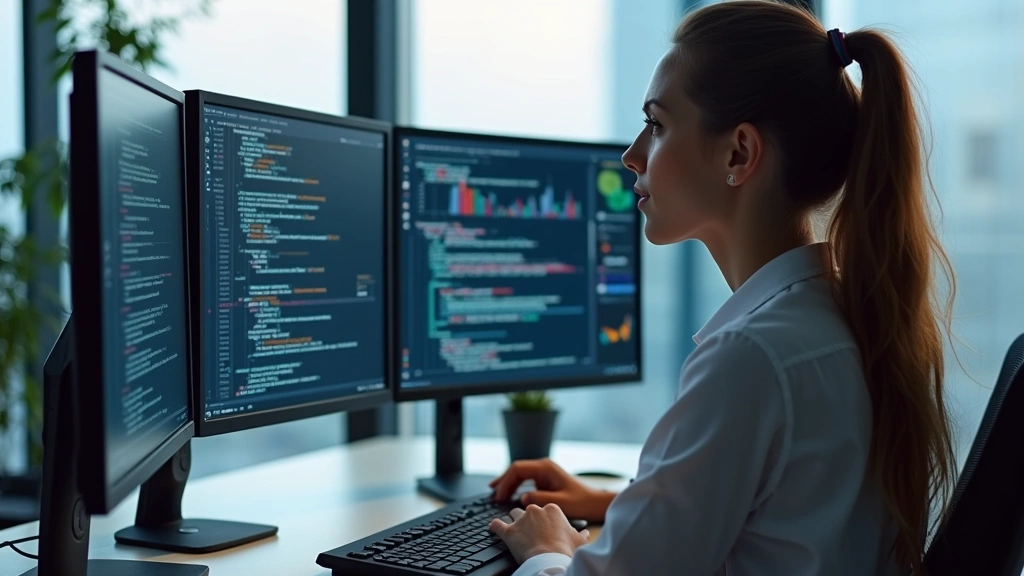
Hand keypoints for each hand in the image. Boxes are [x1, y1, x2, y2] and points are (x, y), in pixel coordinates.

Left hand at [489, 504, 590, 563]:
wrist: (550, 560)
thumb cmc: (566, 551)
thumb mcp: (579, 542)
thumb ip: (581, 535)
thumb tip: (586, 533)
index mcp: (552, 509)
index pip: (545, 510)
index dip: (545, 520)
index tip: (545, 528)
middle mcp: (535, 510)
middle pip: (528, 510)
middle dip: (529, 520)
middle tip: (532, 532)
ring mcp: (521, 519)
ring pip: (513, 514)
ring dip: (514, 522)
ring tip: (516, 531)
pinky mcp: (508, 531)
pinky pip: (496, 524)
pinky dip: (494, 527)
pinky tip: (493, 528)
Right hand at [490, 459, 615, 521]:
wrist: (595, 502)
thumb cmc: (581, 502)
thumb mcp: (560, 503)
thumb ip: (541, 499)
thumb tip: (523, 498)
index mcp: (546, 468)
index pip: (518, 469)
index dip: (506, 481)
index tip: (499, 495)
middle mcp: (543, 467)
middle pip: (516, 470)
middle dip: (503, 481)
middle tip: (492, 494)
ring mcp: (544, 473)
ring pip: (519, 474)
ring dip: (508, 484)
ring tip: (495, 494)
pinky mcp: (544, 480)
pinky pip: (525, 480)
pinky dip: (515, 487)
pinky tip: (508, 495)